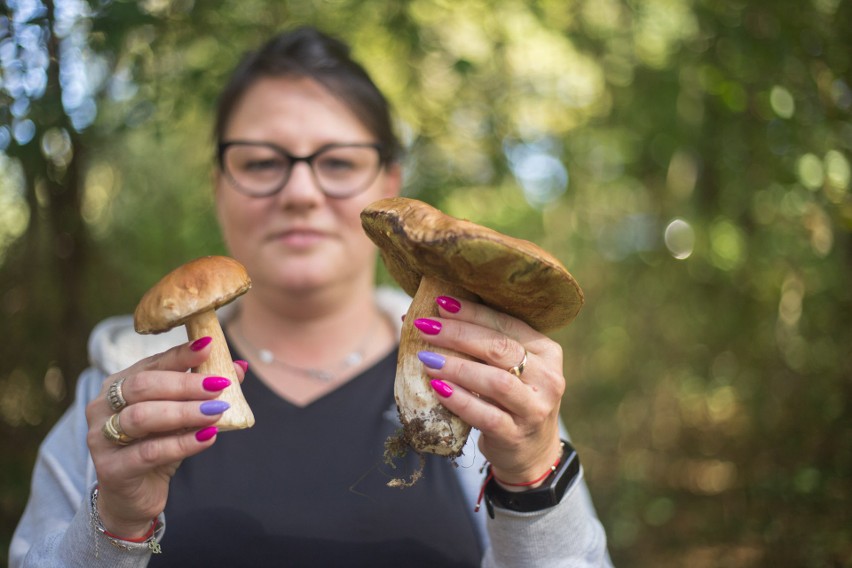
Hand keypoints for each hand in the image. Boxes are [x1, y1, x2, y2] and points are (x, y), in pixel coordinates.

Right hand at [84, 337, 246, 537]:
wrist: (135, 497)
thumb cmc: (158, 446)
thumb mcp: (183, 417)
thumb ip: (204, 393)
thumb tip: (239, 368)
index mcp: (119, 385)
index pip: (152, 363)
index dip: (180, 354)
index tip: (209, 346)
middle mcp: (103, 406)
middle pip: (144, 386)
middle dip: (185, 384)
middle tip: (219, 386)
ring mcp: (101, 438)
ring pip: (143, 417)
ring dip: (184, 412)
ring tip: (216, 412)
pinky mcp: (111, 469)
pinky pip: (149, 452)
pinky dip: (182, 443)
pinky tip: (208, 437)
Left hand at [416, 296, 564, 486]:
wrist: (532, 452)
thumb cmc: (511, 400)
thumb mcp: (511, 369)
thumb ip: (483, 346)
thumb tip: (431, 317)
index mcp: (547, 351)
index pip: (507, 323)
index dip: (473, 312)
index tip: (441, 303)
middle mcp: (547, 378)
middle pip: (500, 348)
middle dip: (459, 334)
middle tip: (425, 328)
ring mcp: (534, 409)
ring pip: (495, 381)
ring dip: (456, 367)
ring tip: (426, 358)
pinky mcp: (516, 435)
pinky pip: (485, 415)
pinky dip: (459, 399)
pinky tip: (437, 388)